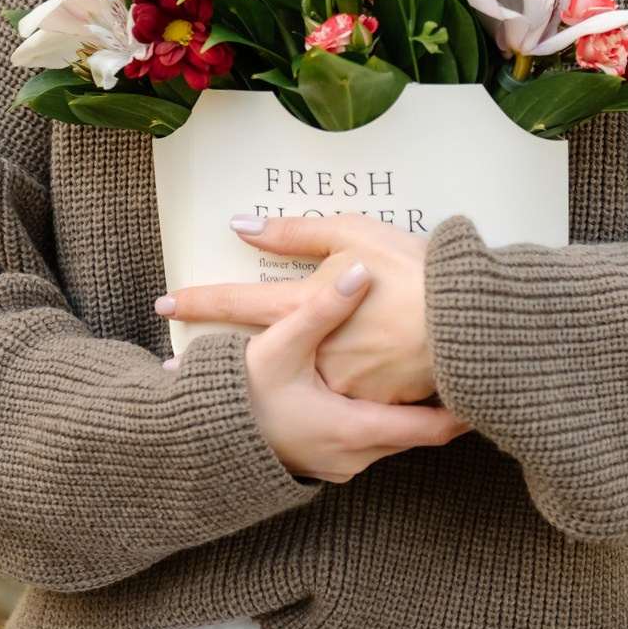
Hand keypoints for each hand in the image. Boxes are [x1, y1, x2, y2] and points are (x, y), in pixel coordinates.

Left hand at [159, 214, 436, 403]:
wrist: (464, 323)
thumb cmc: (411, 269)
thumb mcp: (352, 233)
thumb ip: (295, 232)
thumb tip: (242, 225)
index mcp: (302, 306)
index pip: (235, 302)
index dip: (197, 302)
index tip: (163, 305)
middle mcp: (311, 351)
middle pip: (258, 354)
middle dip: (224, 360)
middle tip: (183, 368)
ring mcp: (339, 383)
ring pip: (303, 381)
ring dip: (286, 384)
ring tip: (269, 382)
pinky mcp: (371, 403)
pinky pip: (346, 396)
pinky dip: (338, 393)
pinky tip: (344, 392)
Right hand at [240, 261, 467, 482]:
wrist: (205, 438)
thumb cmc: (244, 395)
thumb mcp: (282, 346)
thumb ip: (323, 308)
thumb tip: (358, 271)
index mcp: (354, 429)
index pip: (429, 429)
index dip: (461, 410)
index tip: (488, 386)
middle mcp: (354, 456)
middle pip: (414, 433)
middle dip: (438, 407)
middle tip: (465, 374)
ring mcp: (340, 465)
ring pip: (393, 439)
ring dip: (410, 413)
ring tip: (436, 379)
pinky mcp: (327, 461)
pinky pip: (370, 443)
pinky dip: (384, 420)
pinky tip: (386, 394)